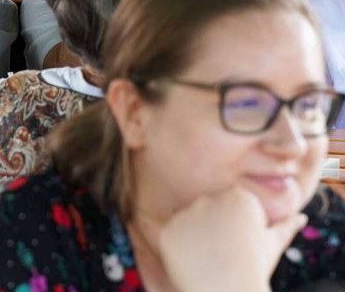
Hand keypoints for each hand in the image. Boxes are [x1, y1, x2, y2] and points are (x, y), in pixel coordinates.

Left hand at [158, 187, 306, 291]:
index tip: (242, 243)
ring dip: (195, 237)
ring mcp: (186, 214)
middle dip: (214, 228)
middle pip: (208, 209)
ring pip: (188, 221)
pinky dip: (179, 248)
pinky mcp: (168, 230)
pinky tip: (193, 262)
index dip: (237, 227)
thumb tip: (299, 217)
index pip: (230, 204)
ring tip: (210, 258)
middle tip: (226, 252)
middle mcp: (209, 198)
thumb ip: (284, 226)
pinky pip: (171, 235)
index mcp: (239, 197)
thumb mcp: (272, 246)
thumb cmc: (255, 269)